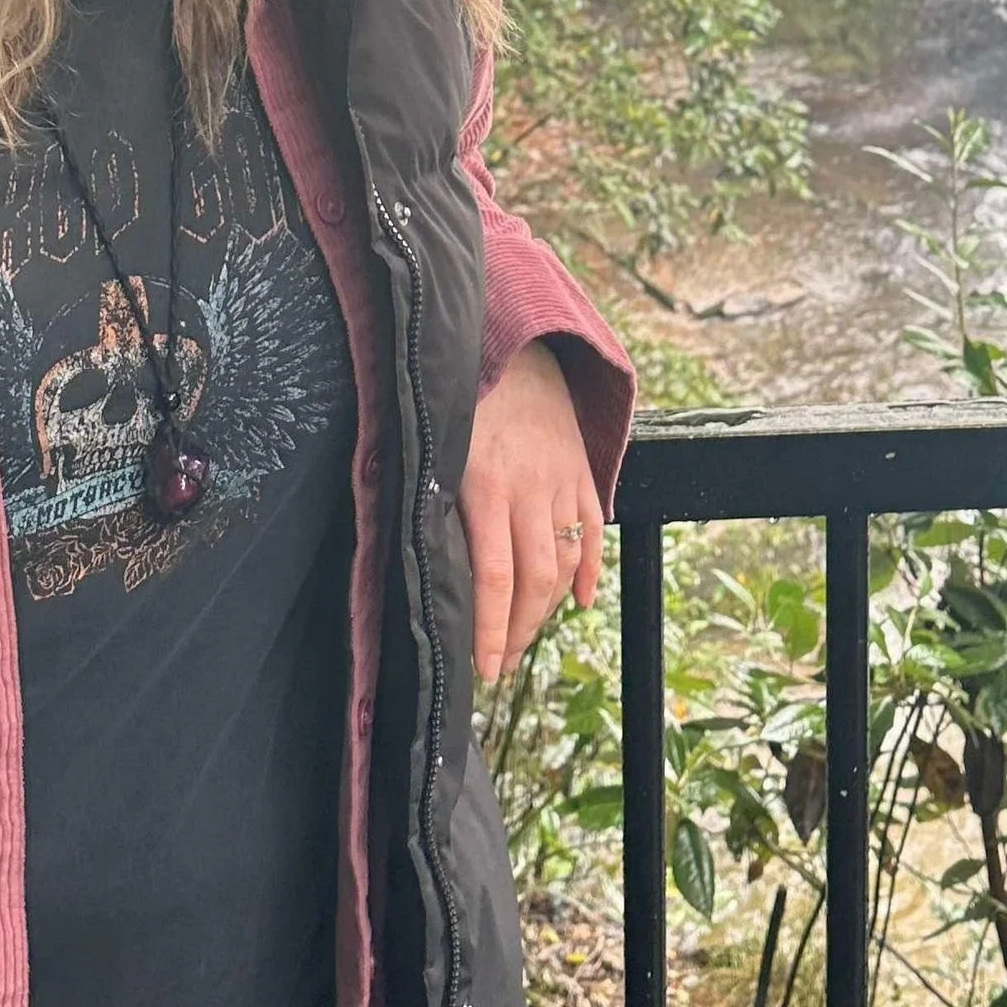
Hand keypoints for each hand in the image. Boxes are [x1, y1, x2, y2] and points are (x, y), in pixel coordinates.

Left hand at [460, 340, 602, 684]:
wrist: (510, 337)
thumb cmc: (457, 396)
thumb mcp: (433, 446)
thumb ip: (431, 501)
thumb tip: (414, 564)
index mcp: (484, 485)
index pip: (492, 577)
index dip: (489, 629)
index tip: (483, 669)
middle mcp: (529, 487)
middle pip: (532, 580)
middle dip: (517, 632)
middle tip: (498, 665)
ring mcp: (561, 479)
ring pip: (564, 561)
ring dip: (546, 609)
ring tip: (523, 637)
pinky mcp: (582, 468)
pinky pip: (592, 529)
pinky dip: (588, 570)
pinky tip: (578, 602)